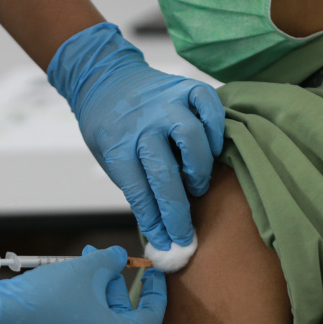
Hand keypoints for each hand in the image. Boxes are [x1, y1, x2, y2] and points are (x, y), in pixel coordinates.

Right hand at [0, 246, 165, 323]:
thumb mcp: (86, 270)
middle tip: (104, 258)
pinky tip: (66, 282)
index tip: (155, 274)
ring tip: (81, 263)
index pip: (151, 318)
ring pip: (98, 321)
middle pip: (121, 317)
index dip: (155, 293)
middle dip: (114, 284)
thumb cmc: (46, 300)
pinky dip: (80, 305)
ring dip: (95, 291)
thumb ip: (110, 261)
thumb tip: (118, 258)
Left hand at [48, 23, 224, 251]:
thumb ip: (137, 187)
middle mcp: (142, 123)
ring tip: (197, 184)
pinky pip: (209, 105)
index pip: (139, 192)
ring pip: (191, 137)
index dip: (155, 222)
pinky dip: (216, 129)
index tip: (167, 243)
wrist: (106, 79)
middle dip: (177, 211)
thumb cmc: (111, 129)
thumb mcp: (110, 160)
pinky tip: (212, 148)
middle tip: (185, 232)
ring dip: (198, 169)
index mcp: (117, 145)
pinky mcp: (186, 87)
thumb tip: (162, 232)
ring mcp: (165, 103)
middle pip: (165, 173)